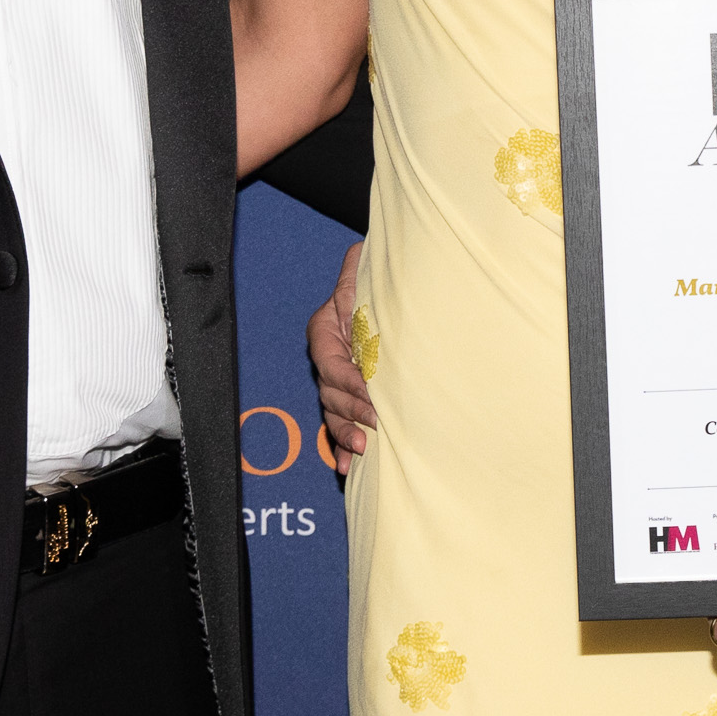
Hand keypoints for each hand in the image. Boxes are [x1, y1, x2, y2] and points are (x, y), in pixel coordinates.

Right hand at [308, 241, 375, 473]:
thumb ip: (359, 267)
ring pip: (331, 411)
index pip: (330, 360)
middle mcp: (329, 357)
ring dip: (344, 432)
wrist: (389, 297)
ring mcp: (337, 380)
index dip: (347, 379)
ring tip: (360, 448)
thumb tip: (361, 251)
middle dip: (349, 410)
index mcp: (327, 329)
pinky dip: (340, 445)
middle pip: (328, 391)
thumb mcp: (366, 274)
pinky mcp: (349, 397)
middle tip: (373, 424)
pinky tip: (346, 464)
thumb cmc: (377, 286)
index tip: (369, 391)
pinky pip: (337, 424)